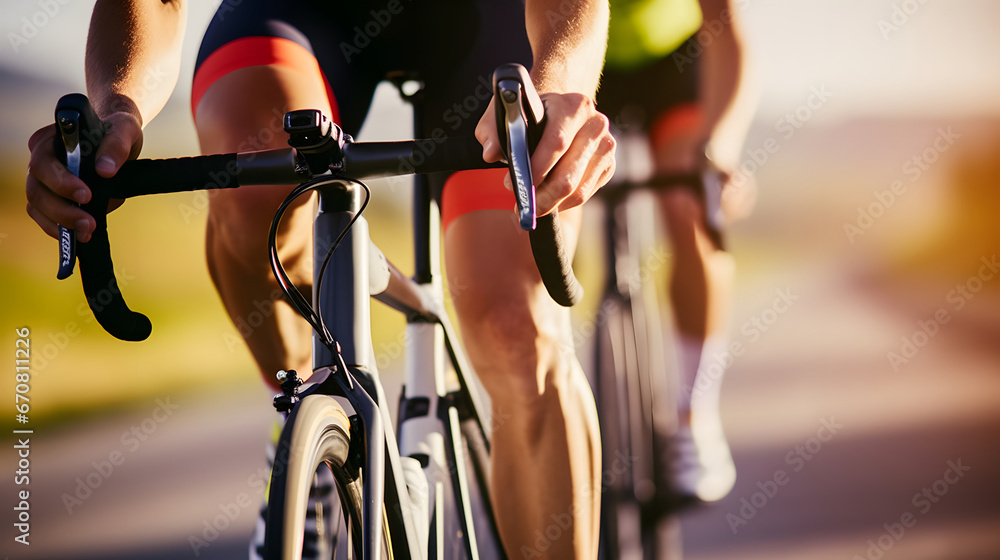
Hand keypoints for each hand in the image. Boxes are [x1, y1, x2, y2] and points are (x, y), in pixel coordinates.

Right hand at [26, 110, 142, 242]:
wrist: (116, 140)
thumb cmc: (116, 131)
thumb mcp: (124, 130)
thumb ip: (116, 145)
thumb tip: (105, 170)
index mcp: (51, 138)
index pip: (44, 161)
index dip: (61, 181)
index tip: (86, 195)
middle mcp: (41, 159)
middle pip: (37, 189)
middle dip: (62, 210)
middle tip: (89, 223)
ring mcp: (42, 180)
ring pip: (37, 206)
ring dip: (60, 223)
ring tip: (87, 232)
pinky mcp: (50, 197)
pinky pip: (44, 217)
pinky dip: (60, 229)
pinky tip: (80, 235)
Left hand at [475, 91, 615, 215]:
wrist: (558, 113)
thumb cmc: (529, 114)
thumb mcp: (504, 114)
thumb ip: (492, 130)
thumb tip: (490, 153)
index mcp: (574, 106)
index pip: (557, 143)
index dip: (534, 169)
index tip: (512, 184)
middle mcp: (596, 125)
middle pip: (568, 175)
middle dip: (540, 196)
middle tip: (519, 204)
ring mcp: (606, 147)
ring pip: (577, 191)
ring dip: (550, 203)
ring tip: (529, 202)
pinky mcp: (608, 166)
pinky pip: (584, 195)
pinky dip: (562, 203)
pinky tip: (546, 197)